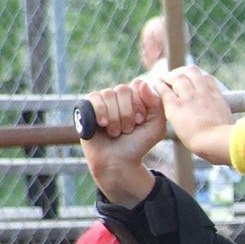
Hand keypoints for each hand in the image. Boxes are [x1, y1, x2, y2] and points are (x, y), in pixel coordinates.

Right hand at [79, 77, 165, 205]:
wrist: (118, 161)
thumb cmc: (138, 145)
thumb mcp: (156, 127)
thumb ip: (157, 104)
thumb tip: (141, 82)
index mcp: (136, 97)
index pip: (138, 84)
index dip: (139, 104)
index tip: (140, 121)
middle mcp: (119, 96)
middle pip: (123, 89)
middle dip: (127, 113)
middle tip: (128, 129)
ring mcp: (103, 101)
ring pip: (108, 94)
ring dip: (115, 117)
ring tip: (116, 132)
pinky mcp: (87, 107)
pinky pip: (93, 97)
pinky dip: (100, 112)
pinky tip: (102, 124)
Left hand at [155, 65, 232, 165]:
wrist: (218, 142)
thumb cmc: (226, 141)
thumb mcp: (230, 126)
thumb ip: (224, 122)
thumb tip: (228, 128)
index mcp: (217, 99)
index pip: (207, 79)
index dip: (198, 79)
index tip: (192, 83)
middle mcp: (203, 94)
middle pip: (192, 72)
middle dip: (182, 73)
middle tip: (174, 79)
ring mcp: (190, 98)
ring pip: (177, 77)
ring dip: (168, 78)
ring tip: (162, 82)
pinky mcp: (176, 106)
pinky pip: (164, 90)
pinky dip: (158, 86)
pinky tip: (155, 87)